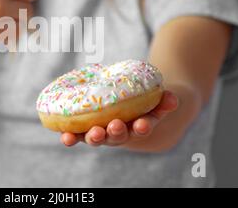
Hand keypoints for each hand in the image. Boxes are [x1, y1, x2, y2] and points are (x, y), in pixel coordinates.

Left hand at [60, 90, 178, 146]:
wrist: (126, 106)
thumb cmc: (143, 102)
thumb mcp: (156, 100)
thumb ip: (165, 101)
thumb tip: (173, 99)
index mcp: (138, 126)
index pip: (141, 129)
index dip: (142, 127)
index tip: (142, 124)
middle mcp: (119, 133)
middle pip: (116, 137)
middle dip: (114, 132)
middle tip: (114, 126)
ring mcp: (101, 132)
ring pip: (96, 138)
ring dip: (91, 137)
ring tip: (88, 133)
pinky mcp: (84, 128)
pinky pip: (77, 132)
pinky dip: (71, 135)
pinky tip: (64, 135)